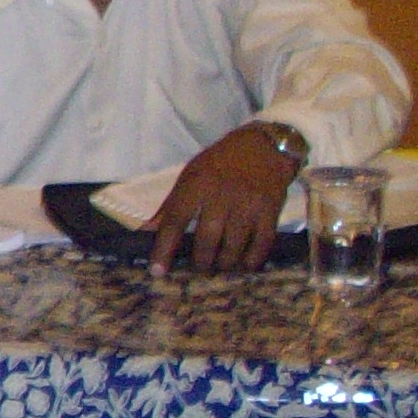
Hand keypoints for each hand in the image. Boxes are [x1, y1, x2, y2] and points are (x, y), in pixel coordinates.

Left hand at [149, 125, 295, 273]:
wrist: (264, 146)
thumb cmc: (220, 162)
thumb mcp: (190, 175)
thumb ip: (170, 205)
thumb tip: (147, 230)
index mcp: (196, 185)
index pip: (175, 221)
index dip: (164, 249)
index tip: (157, 271)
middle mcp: (221, 195)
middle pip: (206, 239)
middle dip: (200, 262)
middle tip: (199, 271)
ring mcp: (247, 204)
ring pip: (233, 246)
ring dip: (225, 264)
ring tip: (219, 269)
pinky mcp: (270, 211)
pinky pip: (261, 244)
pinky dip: (252, 260)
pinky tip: (244, 265)